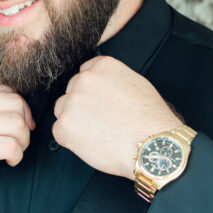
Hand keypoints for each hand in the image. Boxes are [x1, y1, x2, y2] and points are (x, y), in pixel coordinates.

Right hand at [0, 78, 34, 212]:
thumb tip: (16, 103)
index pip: (7, 89)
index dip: (21, 108)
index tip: (21, 123)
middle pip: (16, 105)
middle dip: (25, 124)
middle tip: (21, 139)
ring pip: (17, 125)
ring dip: (23, 141)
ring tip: (15, 151)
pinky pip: (10, 146)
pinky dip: (17, 155)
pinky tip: (9, 161)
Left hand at [52, 55, 182, 178]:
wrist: (153, 146)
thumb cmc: (150, 120)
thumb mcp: (136, 84)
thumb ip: (112, 80)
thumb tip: (102, 85)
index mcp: (102, 66)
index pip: (85, 73)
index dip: (92, 92)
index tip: (100, 104)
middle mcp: (84, 79)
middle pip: (72, 91)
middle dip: (82, 106)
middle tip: (101, 122)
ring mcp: (72, 102)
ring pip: (63, 110)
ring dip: (74, 122)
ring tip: (99, 134)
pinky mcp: (64, 126)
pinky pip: (60, 132)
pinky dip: (71, 140)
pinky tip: (92, 143)